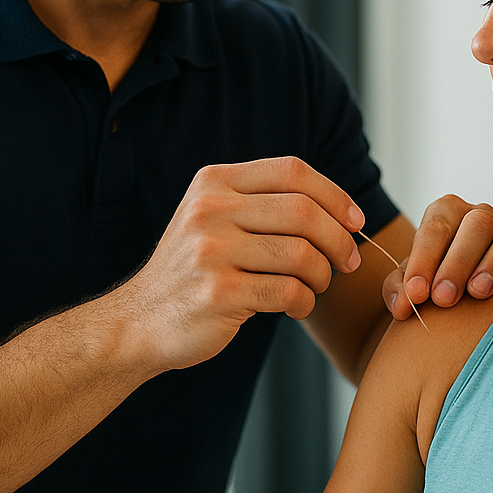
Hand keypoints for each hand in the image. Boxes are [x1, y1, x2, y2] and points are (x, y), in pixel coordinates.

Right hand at [110, 157, 363, 371]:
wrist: (138, 321)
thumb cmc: (193, 270)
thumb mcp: (213, 217)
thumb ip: (261, 202)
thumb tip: (339, 207)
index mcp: (213, 182)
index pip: (292, 171)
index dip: (334, 194)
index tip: (354, 220)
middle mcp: (209, 209)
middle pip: (303, 211)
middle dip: (339, 239)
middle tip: (348, 262)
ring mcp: (211, 252)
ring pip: (301, 254)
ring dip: (323, 275)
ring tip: (317, 286)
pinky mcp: (218, 294)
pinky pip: (288, 292)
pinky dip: (305, 303)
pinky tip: (297, 307)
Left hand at [384, 195, 492, 318]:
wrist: (461, 301)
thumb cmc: (435, 288)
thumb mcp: (413, 286)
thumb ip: (400, 290)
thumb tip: (403, 304)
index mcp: (446, 215)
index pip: (435, 228)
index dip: (424, 259)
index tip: (417, 293)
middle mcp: (481, 216)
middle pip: (477, 224)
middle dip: (458, 262)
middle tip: (445, 298)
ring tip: (480, 292)